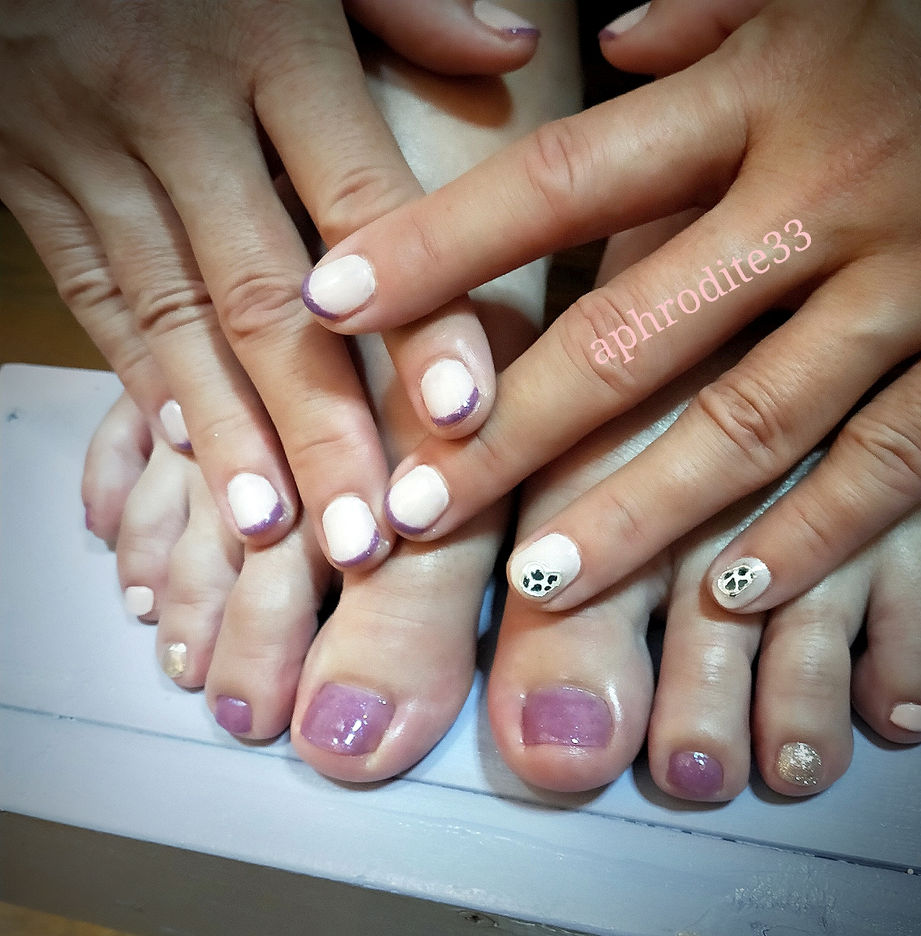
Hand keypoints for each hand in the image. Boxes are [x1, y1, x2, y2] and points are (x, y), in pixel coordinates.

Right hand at [0, 0, 537, 557]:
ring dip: (229, 436)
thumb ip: (403, 1)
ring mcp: (88, 146)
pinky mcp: (29, 176)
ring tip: (278, 534)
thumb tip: (511, 51)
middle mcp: (176, 104)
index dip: (418, 316)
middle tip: (368, 536)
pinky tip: (192, 459)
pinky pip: (97, 296)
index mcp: (266, 37)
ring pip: (174, 318)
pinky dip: (147, 382)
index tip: (462, 414)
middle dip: (320, 426)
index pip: (366, 203)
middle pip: (266, 297)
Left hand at [301, 0, 920, 611]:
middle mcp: (828, 194)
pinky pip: (892, 459)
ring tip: (538, 584)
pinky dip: (812, 532)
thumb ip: (714, 13)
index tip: (334, 303)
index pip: (561, 179)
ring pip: (749, 421)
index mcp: (767, 92)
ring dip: (636, 512)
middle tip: (414, 510)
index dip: (442, 245)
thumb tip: (614, 47)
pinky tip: (729, 592)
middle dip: (512, 429)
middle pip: (632, 331)